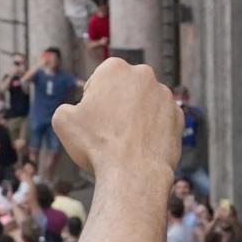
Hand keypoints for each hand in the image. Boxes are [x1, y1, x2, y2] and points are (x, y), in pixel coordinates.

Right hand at [50, 58, 178, 179]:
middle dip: (117, 105)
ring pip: (145, 104)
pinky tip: (142, 146)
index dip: (92, 101)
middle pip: (124, 90)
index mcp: (115, 68)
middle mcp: (144, 75)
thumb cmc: (96, 145)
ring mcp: (165, 95)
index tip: (92, 119)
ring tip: (125, 141)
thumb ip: (67, 107)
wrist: (133, 173)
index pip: (99, 81)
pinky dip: (153, 130)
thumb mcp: (62, 120)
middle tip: (108, 130)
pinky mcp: (179, 116)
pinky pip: (161, 120)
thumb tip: (76, 111)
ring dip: (136, 117)